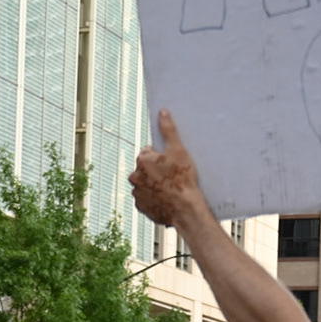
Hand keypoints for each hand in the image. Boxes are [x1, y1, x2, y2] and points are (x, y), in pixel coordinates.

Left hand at [129, 109, 207, 228]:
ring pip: (145, 184)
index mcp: (142, 160)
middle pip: (145, 169)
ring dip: (154, 185)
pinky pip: (147, 200)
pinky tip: (167, 200)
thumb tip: (162, 112)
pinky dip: (154, 199)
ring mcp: (137, 193)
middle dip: (156, 171)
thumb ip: (168, 130)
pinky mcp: (141, 207)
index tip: (171, 164)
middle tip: (172, 177)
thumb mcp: (178, 150)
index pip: (148, 152)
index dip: (161, 157)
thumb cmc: (183, 178)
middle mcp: (134, 176)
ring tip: (170, 190)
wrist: (185, 209)